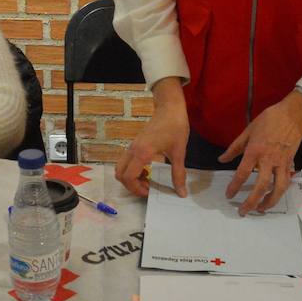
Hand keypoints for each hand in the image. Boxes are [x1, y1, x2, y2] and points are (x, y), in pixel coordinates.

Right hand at [115, 78, 188, 198]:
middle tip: (147, 188)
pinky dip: (131, 170)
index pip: (128, 177)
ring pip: (120, 167)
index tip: (150, 191)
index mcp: (142, 153)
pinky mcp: (135, 144)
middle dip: (131, 186)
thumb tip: (181, 193)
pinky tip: (147, 169)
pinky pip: (126, 161)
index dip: (137, 189)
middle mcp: (133, 150)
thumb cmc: (175, 127)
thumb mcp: (179, 152)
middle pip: (119, 174)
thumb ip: (178, 174)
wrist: (169, 108)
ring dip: (130, 178)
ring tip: (147, 180)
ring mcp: (132, 146)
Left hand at [219, 91, 301, 215]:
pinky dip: (279, 192)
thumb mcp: (248, 131)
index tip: (229, 195)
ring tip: (260, 210)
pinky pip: (285, 182)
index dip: (234, 186)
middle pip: (260, 186)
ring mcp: (281, 163)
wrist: (293, 116)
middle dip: (251, 202)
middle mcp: (268, 160)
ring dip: (269, 202)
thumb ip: (234, 147)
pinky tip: (273, 196)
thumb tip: (221, 159)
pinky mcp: (290, 164)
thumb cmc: (268, 120)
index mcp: (255, 151)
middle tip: (242, 212)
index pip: (242, 173)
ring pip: (277, 188)